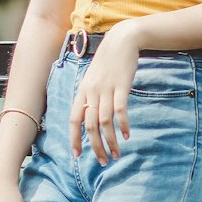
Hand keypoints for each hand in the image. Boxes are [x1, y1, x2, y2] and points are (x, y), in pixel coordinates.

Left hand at [69, 22, 139, 163]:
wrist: (121, 41)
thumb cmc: (108, 62)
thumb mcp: (93, 79)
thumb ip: (90, 97)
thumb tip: (89, 118)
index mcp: (82, 91)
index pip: (74, 120)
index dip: (75, 138)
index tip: (78, 155)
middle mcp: (91, 92)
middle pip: (90, 125)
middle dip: (95, 146)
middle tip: (103, 161)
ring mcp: (106, 89)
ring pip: (105, 121)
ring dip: (110, 141)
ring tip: (116, 154)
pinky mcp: (121, 86)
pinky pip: (120, 110)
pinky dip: (123, 125)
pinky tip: (127, 135)